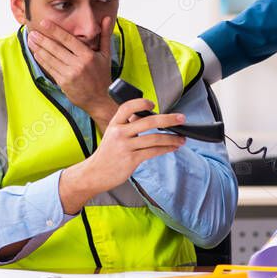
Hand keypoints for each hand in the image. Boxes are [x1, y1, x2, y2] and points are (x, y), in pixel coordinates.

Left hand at [27, 17, 117, 124]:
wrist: (100, 99)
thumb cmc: (103, 76)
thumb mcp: (106, 54)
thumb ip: (105, 35)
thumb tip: (107, 18)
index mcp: (88, 55)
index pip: (68, 39)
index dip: (55, 30)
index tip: (44, 22)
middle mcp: (78, 64)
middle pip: (56, 48)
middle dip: (42, 39)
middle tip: (32, 32)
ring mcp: (69, 74)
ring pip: (50, 58)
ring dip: (38, 48)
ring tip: (30, 40)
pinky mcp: (63, 83)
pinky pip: (50, 69)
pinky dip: (42, 60)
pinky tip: (36, 53)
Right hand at [58, 98, 185, 213]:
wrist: (94, 174)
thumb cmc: (106, 154)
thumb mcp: (112, 135)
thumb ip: (127, 125)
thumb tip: (144, 115)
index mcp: (115, 124)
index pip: (128, 107)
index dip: (141, 103)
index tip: (153, 104)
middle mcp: (119, 133)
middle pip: (148, 121)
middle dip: (168, 119)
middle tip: (181, 118)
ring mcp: (125, 146)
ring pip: (154, 138)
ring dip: (171, 138)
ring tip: (181, 139)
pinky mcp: (131, 159)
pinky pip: (153, 152)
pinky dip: (166, 149)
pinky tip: (173, 147)